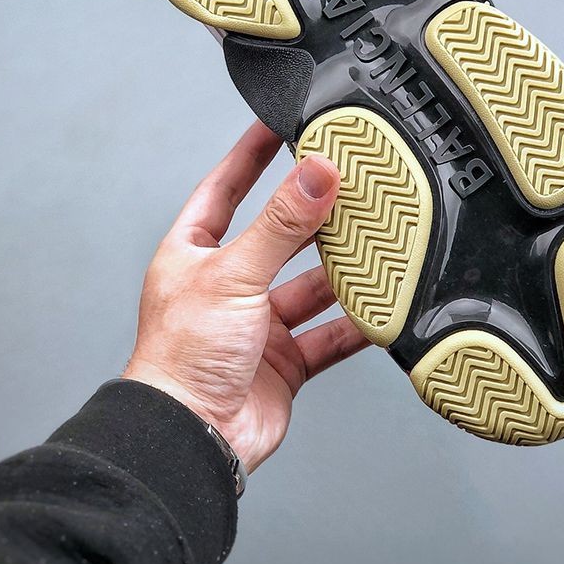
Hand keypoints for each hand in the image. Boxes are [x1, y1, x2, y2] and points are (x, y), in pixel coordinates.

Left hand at [123, 121, 368, 473]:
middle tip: (350, 184)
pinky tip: (381, 307)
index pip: (225, 187)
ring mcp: (258, 325)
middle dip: (312, 215)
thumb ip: (281, 223)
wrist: (193, 440)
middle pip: (279, 235)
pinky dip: (355, 323)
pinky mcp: (285, 361)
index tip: (279, 123)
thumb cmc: (182, 358)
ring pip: (310, 285)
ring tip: (376, 242)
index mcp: (194, 254)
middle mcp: (227, 285)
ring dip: (340, 270)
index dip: (250, 154)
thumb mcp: (234, 273)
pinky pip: (330, 334)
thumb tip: (316, 172)